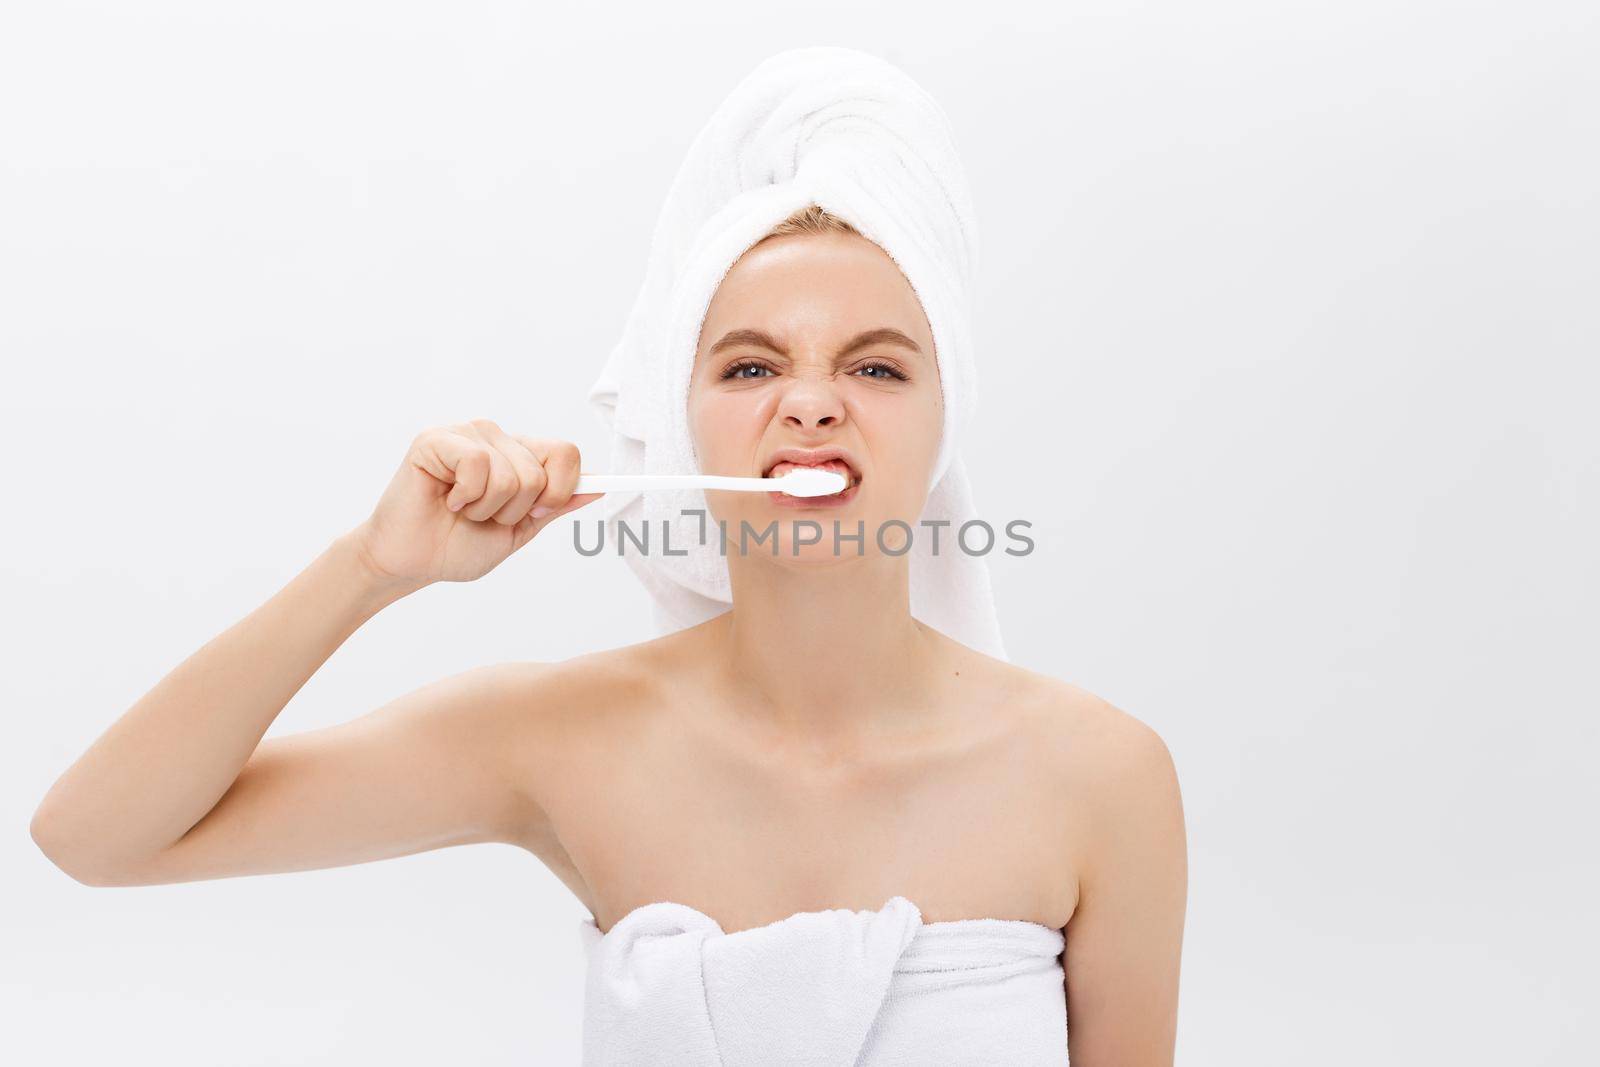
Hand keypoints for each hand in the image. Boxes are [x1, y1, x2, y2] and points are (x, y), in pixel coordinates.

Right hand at [350, 419, 602, 586]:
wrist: (413, 563)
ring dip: (486, 507)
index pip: (566, 453)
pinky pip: (477, 464)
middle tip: (481, 516)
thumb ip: (556, 505)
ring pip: (510, 472)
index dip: (561, 490)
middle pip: (540, 471)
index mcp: (519, 454)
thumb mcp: (520, 530)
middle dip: (515, 511)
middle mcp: (496, 437)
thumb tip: (600, 487)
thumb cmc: (458, 545)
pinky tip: (446, 498)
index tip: (537, 514)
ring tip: (461, 509)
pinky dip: (465, 495)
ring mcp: (466, 433)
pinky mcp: (436, 439)